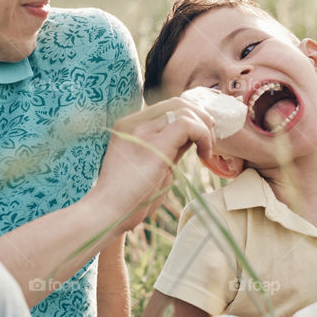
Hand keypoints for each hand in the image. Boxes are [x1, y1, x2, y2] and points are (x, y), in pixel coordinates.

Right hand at [92, 98, 216, 232]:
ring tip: (207, 150)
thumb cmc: (128, 197)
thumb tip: (192, 137)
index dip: (191, 115)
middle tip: (209, 140)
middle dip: (201, 117)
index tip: (202, 136)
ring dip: (204, 127)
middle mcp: (134, 123)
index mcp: (129, 125)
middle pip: (177, 102)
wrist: (107, 213)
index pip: (167, 106)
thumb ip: (168, 146)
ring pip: (184, 109)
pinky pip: (187, 125)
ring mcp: (142, 132)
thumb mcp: (150, 164)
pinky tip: (204, 154)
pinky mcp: (155, 146)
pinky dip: (203, 135)